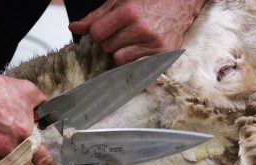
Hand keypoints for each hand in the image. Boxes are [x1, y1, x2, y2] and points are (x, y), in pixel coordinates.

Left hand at [69, 0, 204, 64]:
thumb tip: (74, 28)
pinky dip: (135, 62)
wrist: (181, 0)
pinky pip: (137, 68)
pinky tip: (139, 51)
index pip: (96, 34)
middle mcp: (142, 28)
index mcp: (129, 11)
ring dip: (122, 52)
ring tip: (133, 40)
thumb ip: (96, 16)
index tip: (106, 29)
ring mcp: (154, 43)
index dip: (97, 32)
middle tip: (123, 32)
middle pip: (107, 48)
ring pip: (120, 60)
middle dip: (110, 41)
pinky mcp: (164, 54)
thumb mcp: (120, 0)